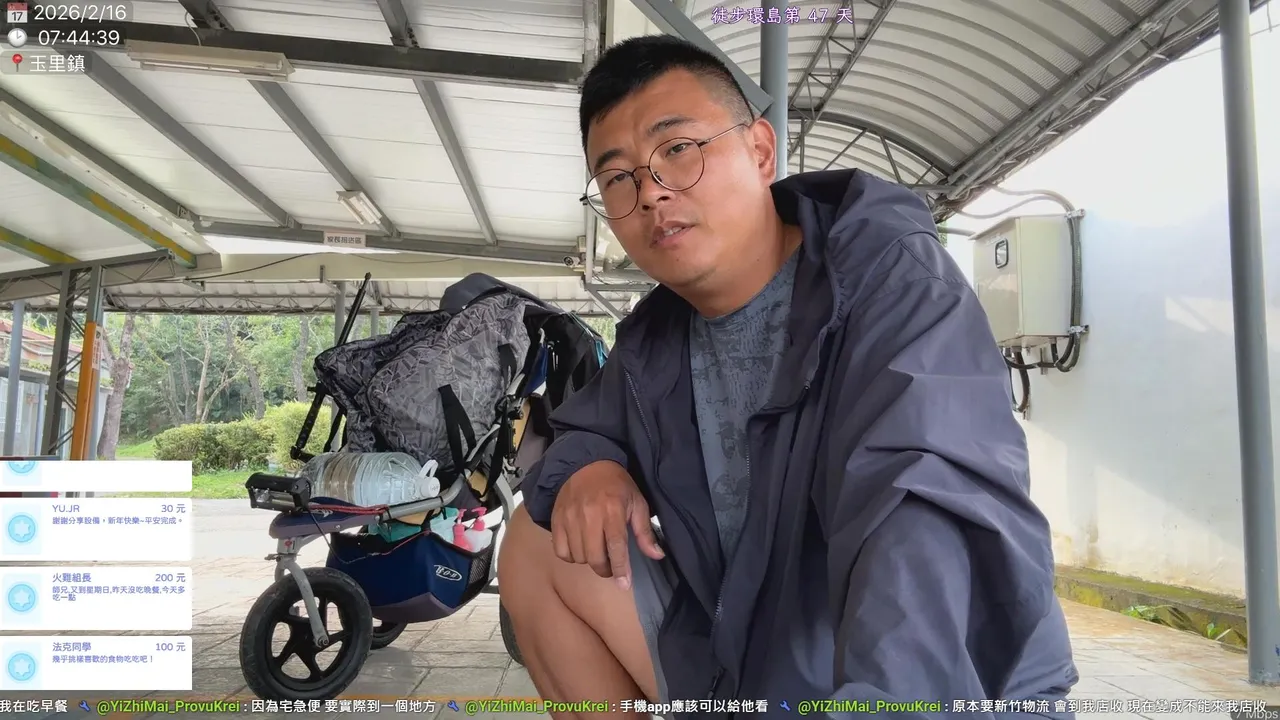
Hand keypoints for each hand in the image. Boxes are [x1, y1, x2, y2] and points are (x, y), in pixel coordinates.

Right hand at [550, 461, 664, 588]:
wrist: (585, 464)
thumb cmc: (616, 485)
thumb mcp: (637, 503)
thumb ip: (645, 531)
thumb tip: (657, 555)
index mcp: (612, 510)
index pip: (616, 546)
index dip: (620, 568)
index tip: (625, 584)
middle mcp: (589, 515)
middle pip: (595, 557)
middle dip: (605, 569)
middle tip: (611, 566)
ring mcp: (570, 518)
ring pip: (578, 557)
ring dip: (589, 561)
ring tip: (596, 550)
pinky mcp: (556, 519)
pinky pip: (561, 551)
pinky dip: (571, 556)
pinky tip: (580, 547)